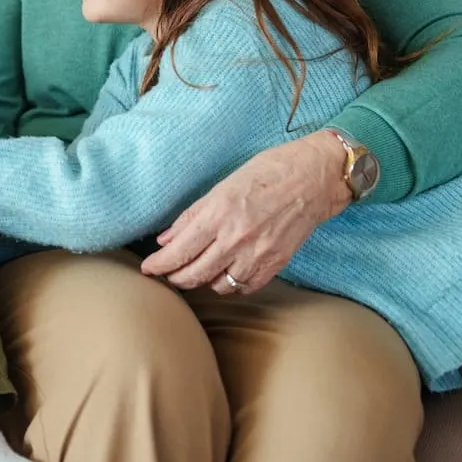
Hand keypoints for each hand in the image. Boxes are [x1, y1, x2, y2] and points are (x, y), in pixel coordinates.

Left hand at [139, 131, 351, 293]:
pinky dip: (231, 285)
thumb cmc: (266, 173)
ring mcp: (258, 255)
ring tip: (197, 271)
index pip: (179, 251)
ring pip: (218, 286)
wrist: (312, 178)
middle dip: (175, 278)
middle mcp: (236, 239)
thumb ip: (192, 217)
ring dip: (203, 281)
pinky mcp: (276, 264)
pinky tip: (225, 273)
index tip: (148, 270)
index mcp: (219, 215)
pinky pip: (245, 287)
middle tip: (168, 274)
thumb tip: (166, 240)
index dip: (159, 265)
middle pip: (195, 274)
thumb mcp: (221, 187)